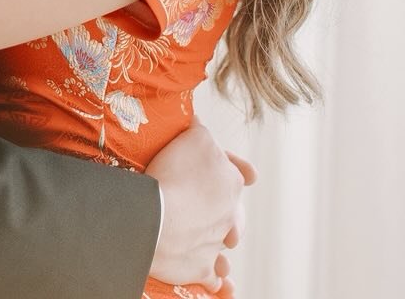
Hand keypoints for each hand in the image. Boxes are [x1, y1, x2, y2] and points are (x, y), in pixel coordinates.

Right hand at [144, 119, 254, 291]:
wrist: (158, 218)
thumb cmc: (175, 174)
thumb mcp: (194, 137)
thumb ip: (201, 130)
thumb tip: (200, 123)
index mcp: (232, 182)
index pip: (240, 172)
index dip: (236, 167)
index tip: (247, 172)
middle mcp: (230, 214)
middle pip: (233, 209)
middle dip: (228, 208)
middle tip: (212, 203)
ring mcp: (216, 244)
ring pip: (224, 243)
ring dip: (221, 242)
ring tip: (220, 244)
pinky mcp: (202, 269)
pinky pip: (214, 278)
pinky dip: (218, 280)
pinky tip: (221, 282)